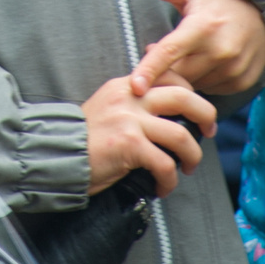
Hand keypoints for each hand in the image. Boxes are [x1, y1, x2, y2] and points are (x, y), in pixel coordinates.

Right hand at [82, 73, 212, 196]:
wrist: (56, 154)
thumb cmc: (84, 139)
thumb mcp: (108, 108)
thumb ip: (133, 105)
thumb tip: (166, 115)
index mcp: (126, 86)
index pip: (169, 76)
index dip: (191, 91)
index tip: (197, 112)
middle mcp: (130, 97)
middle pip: (183, 97)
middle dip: (205, 116)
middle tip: (208, 134)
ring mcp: (130, 120)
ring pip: (181, 135)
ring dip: (192, 157)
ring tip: (188, 169)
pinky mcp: (129, 145)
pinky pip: (165, 164)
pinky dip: (169, 180)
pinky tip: (162, 187)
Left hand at [126, 0, 264, 95]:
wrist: (261, 11)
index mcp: (202, 26)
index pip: (170, 52)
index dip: (150, 70)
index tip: (135, 87)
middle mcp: (221, 51)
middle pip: (178, 73)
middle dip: (164, 68)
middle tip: (164, 51)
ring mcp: (234, 68)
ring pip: (194, 84)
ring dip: (185, 75)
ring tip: (189, 54)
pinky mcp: (242, 82)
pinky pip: (211, 90)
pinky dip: (203, 80)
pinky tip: (206, 63)